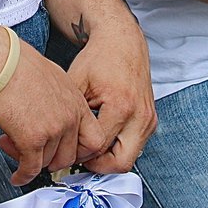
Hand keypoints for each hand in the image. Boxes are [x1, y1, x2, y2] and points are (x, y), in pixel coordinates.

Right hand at [0, 42, 104, 184]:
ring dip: (31, 162)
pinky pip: (31, 168)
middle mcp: (69, 117)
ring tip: (14, 149)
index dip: (80, 151)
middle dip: (52, 160)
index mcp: (76, 102)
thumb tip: (54, 110)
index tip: (67, 153)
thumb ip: (61, 99)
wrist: (1, 62)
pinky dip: (23, 175)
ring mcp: (52, 130)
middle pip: (70, 156)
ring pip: (48, 163)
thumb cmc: (19, 64)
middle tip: (37, 154)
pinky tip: (17, 175)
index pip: (94, 139)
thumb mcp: (53, 77)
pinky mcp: (31, 139)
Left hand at [65, 11, 156, 173]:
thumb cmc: (99, 58)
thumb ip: (69, 113)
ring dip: (109, 157)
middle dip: (98, 166)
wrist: (122, 41)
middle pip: (120, 163)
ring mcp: (148, 119)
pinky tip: (101, 136)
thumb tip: (56, 140)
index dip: (78, 153)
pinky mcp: (151, 120)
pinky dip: (118, 147)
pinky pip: (135, 146)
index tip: (66, 151)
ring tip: (88, 147)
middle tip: (79, 158)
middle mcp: (140, 116)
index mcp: (120, 106)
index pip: (97, 147)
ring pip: (129, 158)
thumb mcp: (76, 81)